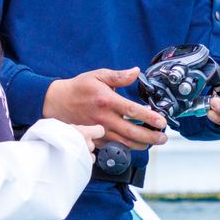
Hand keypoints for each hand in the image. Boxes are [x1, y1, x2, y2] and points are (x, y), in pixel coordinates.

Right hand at [43, 67, 167, 150]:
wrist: (56, 102)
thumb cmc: (78, 88)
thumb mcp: (98, 75)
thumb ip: (119, 76)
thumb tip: (136, 72)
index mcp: (107, 101)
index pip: (133, 111)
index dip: (150, 118)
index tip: (162, 122)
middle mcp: (104, 119)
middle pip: (132, 133)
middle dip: (151, 137)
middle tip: (163, 137)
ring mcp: (99, 131)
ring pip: (125, 144)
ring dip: (142, 145)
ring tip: (153, 142)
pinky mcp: (94, 140)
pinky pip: (114, 147)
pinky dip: (127, 148)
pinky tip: (135, 144)